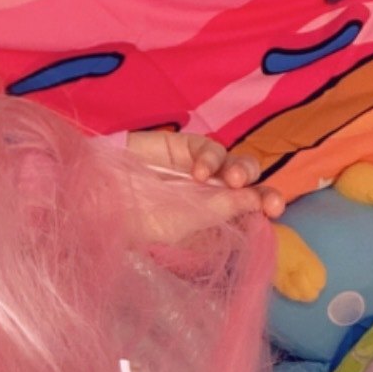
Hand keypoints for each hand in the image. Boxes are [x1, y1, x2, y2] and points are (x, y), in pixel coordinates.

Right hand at [125, 130, 284, 219]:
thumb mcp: (182, 224)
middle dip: (264, 190)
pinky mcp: (182, 147)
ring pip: (235, 163)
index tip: (273, 210)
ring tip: (231, 181)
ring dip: (241, 171)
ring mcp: (197, 170)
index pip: (248, 210)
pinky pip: (208, 148)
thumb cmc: (136, 221)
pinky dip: (209, 158)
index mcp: (212, 219)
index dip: (264, 205)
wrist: (100, 197)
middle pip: (250, 185)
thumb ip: (220, 210)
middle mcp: (209, 194)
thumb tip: (254, 199)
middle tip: (269, 202)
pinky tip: (197, 172)